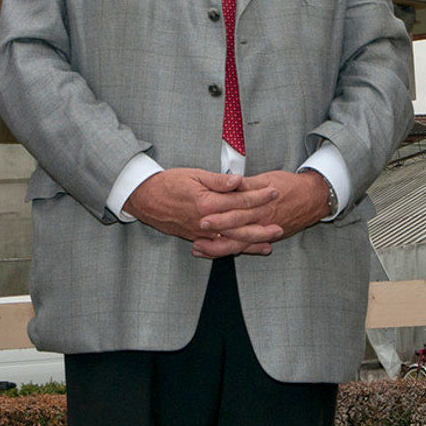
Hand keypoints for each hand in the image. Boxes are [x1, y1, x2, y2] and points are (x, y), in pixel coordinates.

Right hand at [124, 168, 280, 257]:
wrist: (145, 198)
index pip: (240, 200)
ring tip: (270, 242)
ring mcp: (201, 233)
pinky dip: (234, 250)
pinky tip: (245, 250)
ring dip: (252, 243)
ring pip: (231, 241)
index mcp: (207, 203)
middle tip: (280, 225)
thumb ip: (218, 181)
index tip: (274, 191)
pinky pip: (219, 248)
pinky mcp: (196, 239)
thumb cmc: (168, 183)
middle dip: (262, 226)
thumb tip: (239, 180)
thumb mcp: (194, 175)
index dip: (259, 196)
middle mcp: (206, 222)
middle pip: (240, 226)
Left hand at [191, 170, 330, 258]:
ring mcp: (264, 231)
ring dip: (219, 247)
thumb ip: (248, 183)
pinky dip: (232, 251)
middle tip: (197, 232)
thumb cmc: (291, 186)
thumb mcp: (268, 178)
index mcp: (261, 203)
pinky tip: (217, 252)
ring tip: (200, 248)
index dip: (220, 212)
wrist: (313, 198)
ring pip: (239, 243)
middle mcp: (262, 220)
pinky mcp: (266, 237)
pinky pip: (246, 247)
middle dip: (215, 232)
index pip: (237, 209)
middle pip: (236, 228)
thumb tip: (231, 182)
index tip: (203, 212)